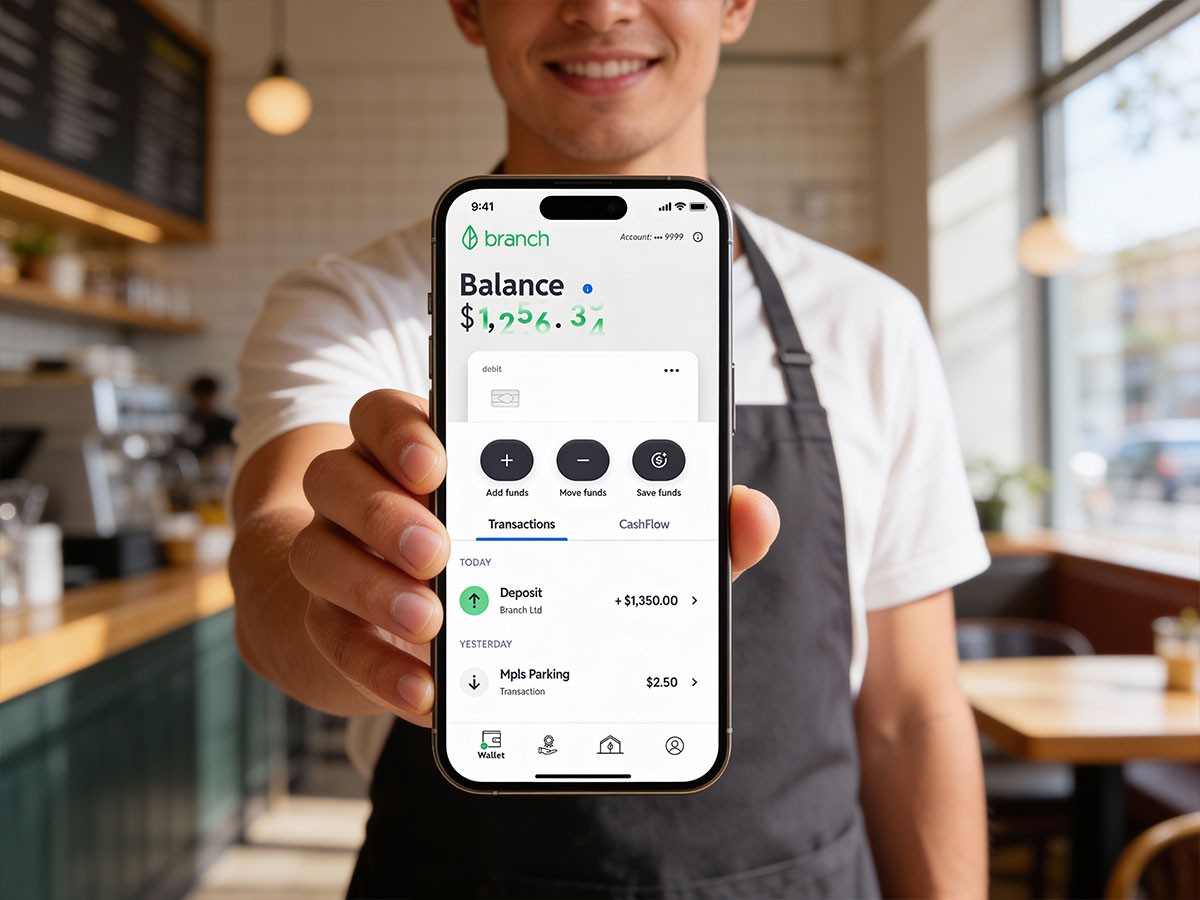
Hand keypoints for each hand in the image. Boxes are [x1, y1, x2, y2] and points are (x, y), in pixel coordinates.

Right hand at [289, 389, 779, 726]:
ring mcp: (345, 563)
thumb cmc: (527, 560)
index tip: (443, 456)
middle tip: (441, 548)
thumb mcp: (602, 539)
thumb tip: (754, 515)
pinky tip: (426, 690)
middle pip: (342, 474)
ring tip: (433, 622)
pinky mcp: (335, 628)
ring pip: (321, 552)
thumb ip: (675, 525)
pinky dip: (375, 667)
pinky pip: (331, 640)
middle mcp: (374, 498)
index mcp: (434, 455)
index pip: (392, 413)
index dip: (406, 427)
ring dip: (372, 586)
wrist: (427, 621)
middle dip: (386, 509)